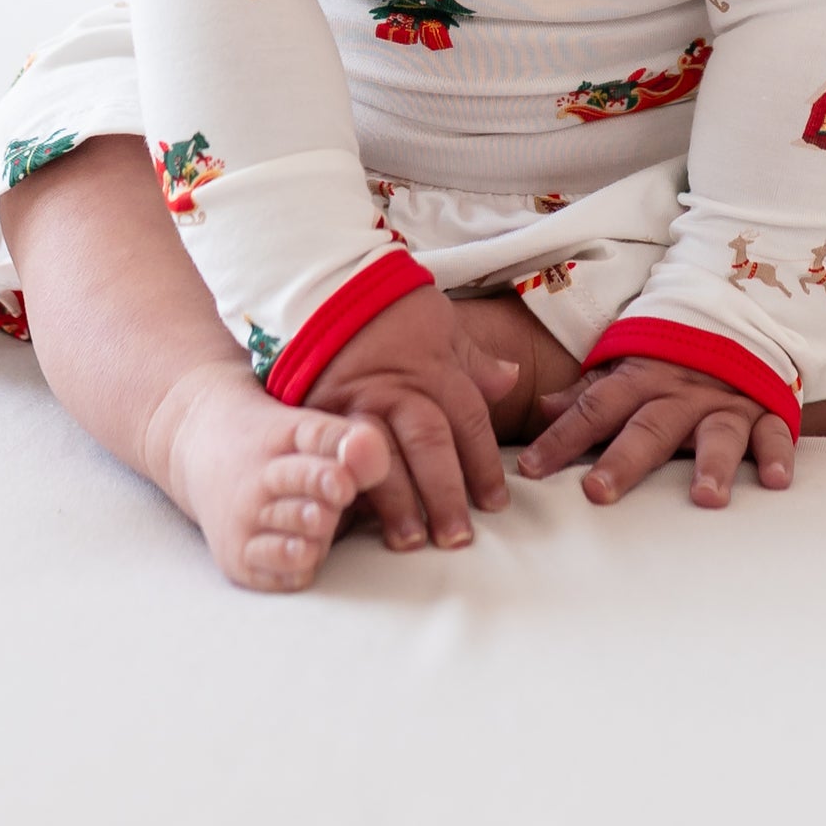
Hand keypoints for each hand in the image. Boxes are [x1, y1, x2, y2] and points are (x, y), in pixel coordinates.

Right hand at [299, 283, 518, 551]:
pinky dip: (348, 487)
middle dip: (446, 493)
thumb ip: (472, 358)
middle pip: (429, 444)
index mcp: (432, 368)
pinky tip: (355, 517)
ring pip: (381, 457)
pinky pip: (333, 455)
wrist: (322, 284)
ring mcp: (354, 403)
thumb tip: (509, 378)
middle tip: (458, 537)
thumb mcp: (439, 319)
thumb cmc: (388, 305)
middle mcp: (396, 388)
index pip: (467, 422)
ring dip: (397, 503)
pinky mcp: (316, 414)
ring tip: (409, 540)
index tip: (496, 503)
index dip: (485, 465)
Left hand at [517, 356, 795, 508]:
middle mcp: (681, 393)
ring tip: (705, 498)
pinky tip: (775, 481)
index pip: (595, 408)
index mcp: (641, 379)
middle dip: (624, 459)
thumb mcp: (629, 367)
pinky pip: (774, 433)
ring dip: (711, 464)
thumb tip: (542, 408)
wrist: (738, 318)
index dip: (562, 437)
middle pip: (649, 427)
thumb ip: (590, 393)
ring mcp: (726, 403)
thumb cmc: (673, 359)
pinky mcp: (765, 411)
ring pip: (717, 433)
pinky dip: (777, 455)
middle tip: (598, 491)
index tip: (530, 470)